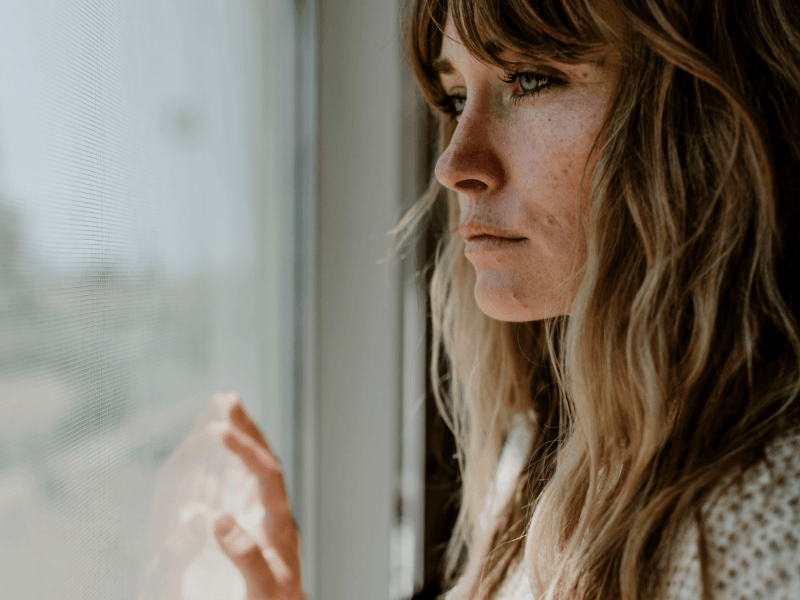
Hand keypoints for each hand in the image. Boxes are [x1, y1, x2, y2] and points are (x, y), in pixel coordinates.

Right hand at [211, 393, 303, 599]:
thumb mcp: (264, 590)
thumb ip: (246, 556)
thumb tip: (218, 519)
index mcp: (281, 527)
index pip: (269, 478)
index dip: (247, 452)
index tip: (220, 431)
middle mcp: (278, 515)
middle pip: (268, 463)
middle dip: (250, 431)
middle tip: (229, 400)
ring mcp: (268, 518)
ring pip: (260, 469)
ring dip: (247, 438)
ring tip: (230, 408)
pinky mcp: (256, 525)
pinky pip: (249, 484)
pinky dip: (238, 461)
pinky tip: (226, 449)